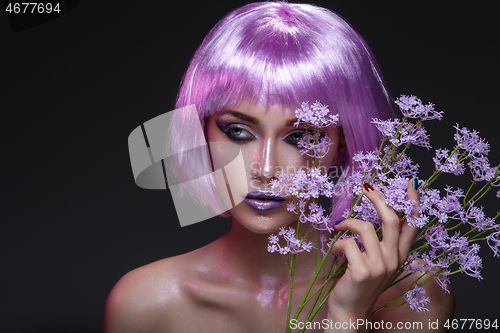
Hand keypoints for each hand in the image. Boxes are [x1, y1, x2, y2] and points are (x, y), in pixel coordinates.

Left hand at [326, 179, 418, 329]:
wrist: (350, 312)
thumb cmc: (359, 283)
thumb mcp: (376, 262)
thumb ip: (379, 244)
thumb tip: (369, 218)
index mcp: (399, 256)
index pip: (412, 226)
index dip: (414, 204)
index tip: (413, 184)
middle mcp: (393, 260)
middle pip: (392, 220)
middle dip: (379, 199)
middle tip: (366, 188)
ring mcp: (379, 267)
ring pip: (365, 228)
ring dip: (347, 224)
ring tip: (338, 228)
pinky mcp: (362, 272)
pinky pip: (348, 244)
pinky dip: (336, 244)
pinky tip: (333, 253)